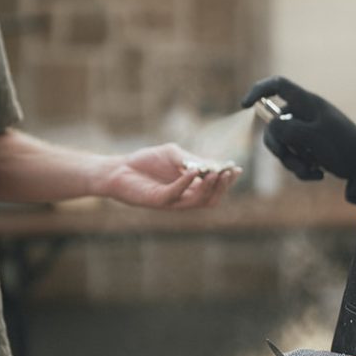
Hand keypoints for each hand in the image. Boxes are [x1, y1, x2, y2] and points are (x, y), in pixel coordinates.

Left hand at [99, 143, 240, 209]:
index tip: (237, 168)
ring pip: (197, 201)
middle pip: (211, 198)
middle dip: (222, 186)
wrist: (119, 168)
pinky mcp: (157, 200)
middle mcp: (183, 197)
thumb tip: (209, 164)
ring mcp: (171, 201)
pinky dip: (186, 182)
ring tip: (216, 172)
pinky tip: (194, 171)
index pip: (214, 188)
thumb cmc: (146, 161)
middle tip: (229, 172)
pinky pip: (175, 194)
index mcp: (190, 187)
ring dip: (209, 187)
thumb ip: (190, 158)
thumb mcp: (172, 154)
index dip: (227, 180)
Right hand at [241, 76, 355, 190]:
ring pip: (283, 146)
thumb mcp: (313, 136)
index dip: (259, 90)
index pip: (278, 86)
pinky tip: (318, 173)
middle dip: (277, 146)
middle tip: (286, 157)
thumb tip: (271, 127)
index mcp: (306, 103)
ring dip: (292, 163)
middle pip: (273, 126)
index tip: (245, 105)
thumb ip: (288, 129)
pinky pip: (294, 158)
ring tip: (311, 170)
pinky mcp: (310, 148)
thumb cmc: (342, 145)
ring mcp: (306, 132)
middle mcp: (304, 115)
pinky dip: (302, 169)